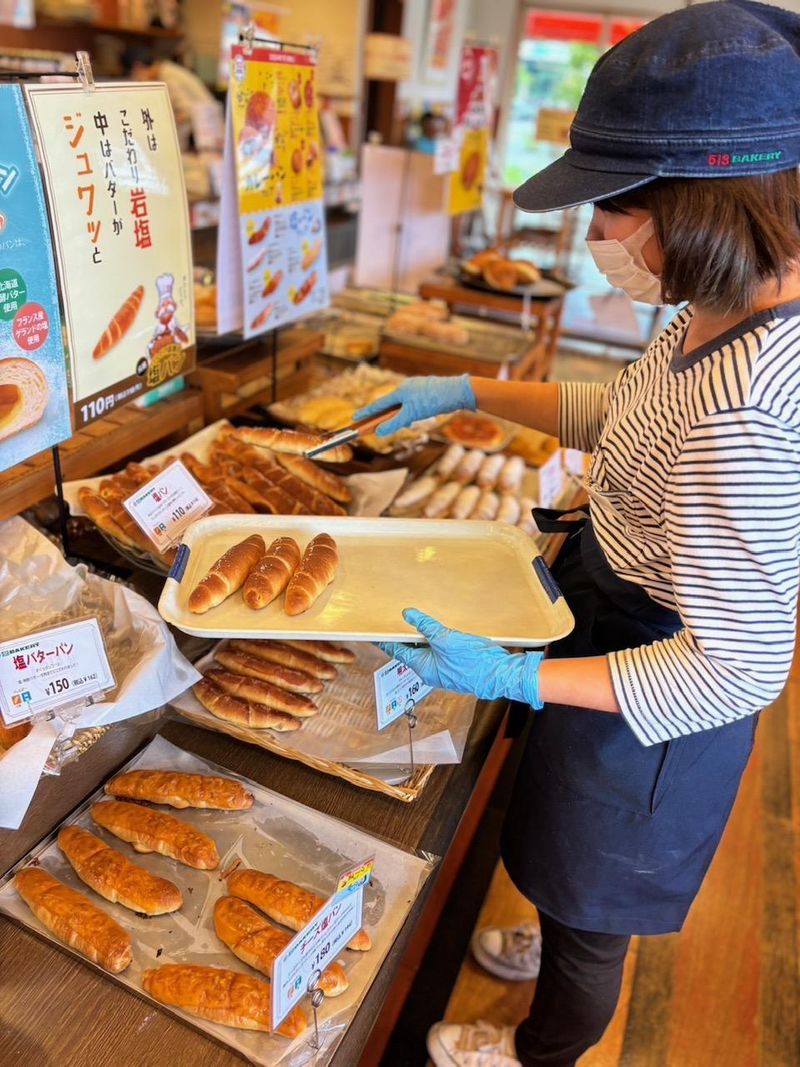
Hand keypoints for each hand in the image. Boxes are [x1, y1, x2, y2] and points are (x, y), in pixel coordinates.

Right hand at [353, 374, 475, 436]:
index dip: (367, 412)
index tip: (355, 417)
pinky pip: (416, 403)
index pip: (379, 404)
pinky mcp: (428, 391)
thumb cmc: (433, 400)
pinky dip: (415, 411)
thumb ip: (394, 423)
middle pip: (392, 404)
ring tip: (417, 417)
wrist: (458, 391)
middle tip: (387, 424)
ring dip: (404, 414)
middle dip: (389, 416)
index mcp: (400, 391)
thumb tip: (379, 432)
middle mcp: (407, 387)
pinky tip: (424, 413)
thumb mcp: (411, 414)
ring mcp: (418, 388)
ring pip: (405, 404)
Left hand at [379, 608, 543, 706]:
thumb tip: (407, 615)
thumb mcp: (445, 639)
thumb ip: (426, 626)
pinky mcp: (458, 667)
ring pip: (429, 651)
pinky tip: (442, 630)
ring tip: (418, 622)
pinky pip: (442, 652)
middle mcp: (432, 671)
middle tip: (397, 622)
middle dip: (406, 637)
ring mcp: (446, 670)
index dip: (386, 641)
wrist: (500, 675)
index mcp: (423, 667)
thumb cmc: (473, 662)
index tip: (375, 634)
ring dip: (424, 638)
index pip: (398, 651)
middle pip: (413, 651)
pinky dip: (438, 641)